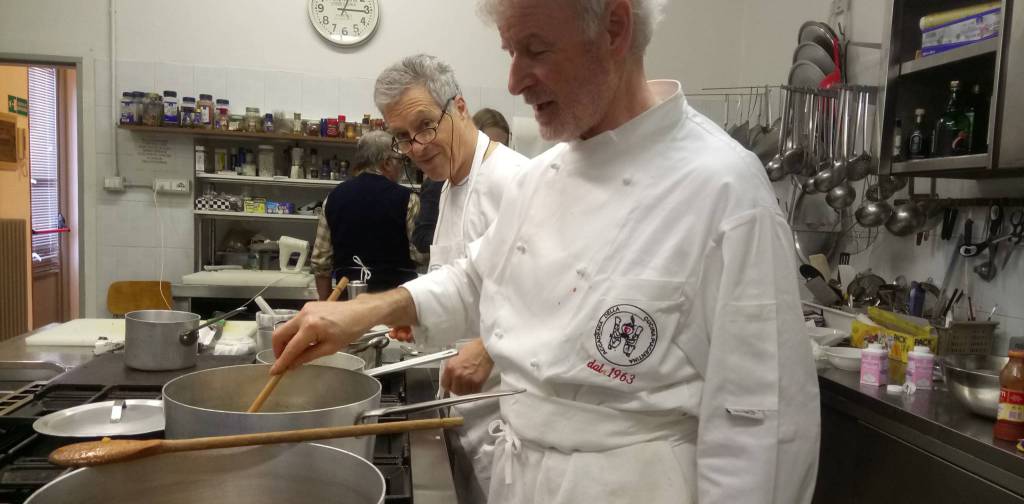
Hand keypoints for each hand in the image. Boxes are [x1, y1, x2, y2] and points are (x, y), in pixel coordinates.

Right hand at [271, 288, 417, 374]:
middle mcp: (303, 315)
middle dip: (278, 350)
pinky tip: (303, 341)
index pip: (291, 348)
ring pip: (286, 328)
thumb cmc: (350, 330)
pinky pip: (295, 322)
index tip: (274, 372)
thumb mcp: (330, 348)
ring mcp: (305, 309)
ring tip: (294, 353)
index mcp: (310, 327)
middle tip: (283, 362)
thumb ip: (308, 356)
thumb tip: (292, 365)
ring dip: (286, 342)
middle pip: (280, 334)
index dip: (282, 361)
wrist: (361, 312)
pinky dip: (294, 333)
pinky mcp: (307, 306)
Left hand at [441, 338, 493, 394]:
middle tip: (461, 385)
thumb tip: (450, 376)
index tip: (451, 385)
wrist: (486, 348)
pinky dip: (474, 390)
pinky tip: (475, 385)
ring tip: (468, 385)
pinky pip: (474, 392)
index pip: (444, 384)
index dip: (449, 385)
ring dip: (466, 390)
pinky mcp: (477, 382)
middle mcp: (458, 374)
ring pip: (464, 393)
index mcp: (450, 367)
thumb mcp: (457, 356)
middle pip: (454, 390)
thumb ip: (452, 368)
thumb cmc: (474, 349)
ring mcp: (467, 379)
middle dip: (457, 388)